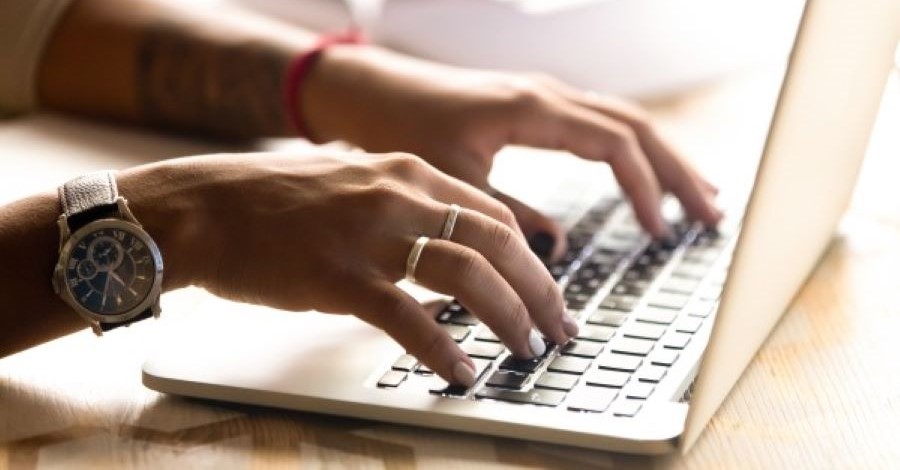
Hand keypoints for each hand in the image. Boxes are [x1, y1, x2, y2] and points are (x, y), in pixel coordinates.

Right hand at [117, 152, 575, 385]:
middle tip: (557, 328)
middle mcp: (398, 195)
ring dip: (507, 316)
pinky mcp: (338, 276)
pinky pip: (408, 317)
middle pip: (497, 243)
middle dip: (539, 291)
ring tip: (524, 349)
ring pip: (467, 275)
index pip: (494, 216)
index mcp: (408, 171)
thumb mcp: (354, 181)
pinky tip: (463, 371)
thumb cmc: (275, 201)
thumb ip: (405, 201)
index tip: (550, 291)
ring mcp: (369, 235)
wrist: (204, 208)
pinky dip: (443, 348)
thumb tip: (451, 238)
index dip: (533, 258)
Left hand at [305, 46, 721, 255]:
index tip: (660, 231)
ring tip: (698, 196)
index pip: (615, 144)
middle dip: (677, 171)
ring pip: (622, 121)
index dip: (645, 188)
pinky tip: (642, 174)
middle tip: (713, 214)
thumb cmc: (400, 128)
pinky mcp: (535, 105)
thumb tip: (557, 250)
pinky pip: (599, 122)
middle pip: (635, 127)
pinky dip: (630, 151)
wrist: (368, 91)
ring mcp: (544, 95)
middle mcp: (547, 94)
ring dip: (662, 158)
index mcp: (533, 107)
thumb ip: (507, 216)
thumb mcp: (452, 181)